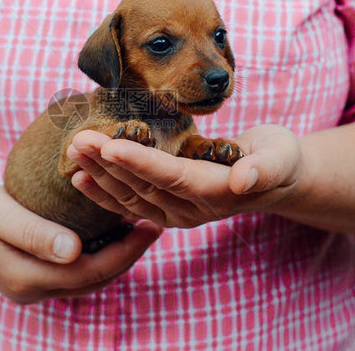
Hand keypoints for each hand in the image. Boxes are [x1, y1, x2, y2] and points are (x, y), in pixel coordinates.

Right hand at [0, 180, 162, 303]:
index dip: (125, 251)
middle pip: (93, 280)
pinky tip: (111, 235)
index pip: (89, 271)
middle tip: (155, 225)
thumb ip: (34, 232)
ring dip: (116, 258)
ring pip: (86, 280)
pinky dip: (97, 256)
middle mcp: (30, 289)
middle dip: (128, 255)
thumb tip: (74, 252)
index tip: (149, 225)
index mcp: (24, 276)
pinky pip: (74, 273)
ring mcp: (30, 286)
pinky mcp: (30, 276)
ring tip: (140, 230)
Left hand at [67, 125, 302, 227]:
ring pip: (130, 196)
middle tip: (79, 140)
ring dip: (99, 174)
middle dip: (108, 163)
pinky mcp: (166, 210)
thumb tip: (243, 179)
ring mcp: (177, 214)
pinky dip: (103, 191)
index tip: (109, 146)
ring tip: (73, 150)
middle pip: (142, 187)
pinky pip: (129, 204)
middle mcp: (192, 210)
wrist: (275, 179)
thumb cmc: (278, 158)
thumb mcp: (280, 157)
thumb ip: (263, 168)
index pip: (171, 177)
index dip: (139, 162)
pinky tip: (79, 176)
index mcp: (216, 193)